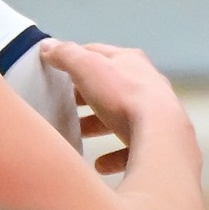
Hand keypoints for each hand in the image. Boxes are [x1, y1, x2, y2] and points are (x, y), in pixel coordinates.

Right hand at [37, 40, 188, 175]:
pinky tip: (99, 163)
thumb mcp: (88, 67)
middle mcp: (146, 83)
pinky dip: (113, 155)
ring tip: (79, 134)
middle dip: (86, 95)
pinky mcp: (157, 142)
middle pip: (109, 86)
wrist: (161, 135)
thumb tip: (47, 45)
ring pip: (120, 116)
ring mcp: (154, 114)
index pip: (98, 53)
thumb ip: (66, 55)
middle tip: (65, 104)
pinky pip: (131, 147)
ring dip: (99, 124)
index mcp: (129, 61)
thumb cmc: (122, 95)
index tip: (56, 68)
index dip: (75, 58)